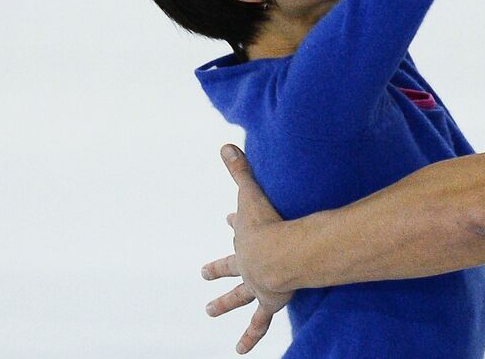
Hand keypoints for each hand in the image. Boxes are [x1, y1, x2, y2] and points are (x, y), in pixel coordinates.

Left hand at [202, 145, 294, 354]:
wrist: (279, 256)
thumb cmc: (268, 223)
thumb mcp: (251, 194)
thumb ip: (241, 170)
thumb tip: (225, 145)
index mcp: (246, 238)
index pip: (238, 229)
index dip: (234, 224)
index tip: (227, 220)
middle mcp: (247, 263)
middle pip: (230, 267)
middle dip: (217, 270)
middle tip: (204, 276)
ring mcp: (257, 284)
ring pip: (238, 297)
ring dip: (224, 304)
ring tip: (210, 312)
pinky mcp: (270, 301)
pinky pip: (258, 323)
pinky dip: (250, 336)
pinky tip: (240, 349)